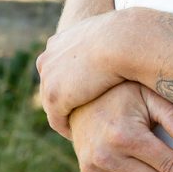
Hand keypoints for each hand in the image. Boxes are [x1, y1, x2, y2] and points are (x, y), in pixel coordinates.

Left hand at [37, 12, 125, 136]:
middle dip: (65, 100)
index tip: (84, 93)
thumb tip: (111, 48)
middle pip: (51, 87)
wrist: (122, 41)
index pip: (57, 68)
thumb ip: (100, 44)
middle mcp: (48, 59)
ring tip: (84, 127)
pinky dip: (69, 129)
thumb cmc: (125, 37)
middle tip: (82, 114)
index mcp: (57, 42)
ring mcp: (48, 79)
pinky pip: (58, 120)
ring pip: (53, 105)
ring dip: (66, 116)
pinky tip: (84, 134)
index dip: (70, 82)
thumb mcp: (108, 36)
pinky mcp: (54, 98)